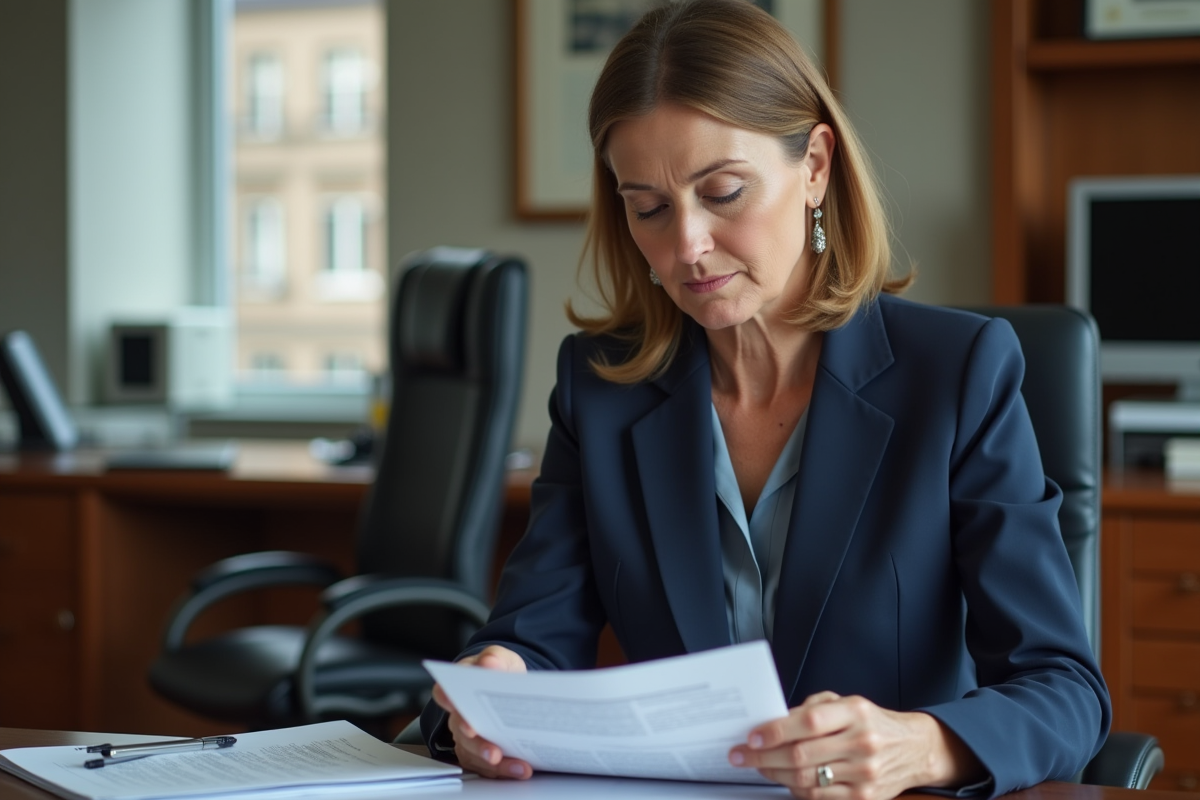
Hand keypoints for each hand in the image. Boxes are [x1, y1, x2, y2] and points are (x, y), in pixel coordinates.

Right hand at [430, 645, 532, 779]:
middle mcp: (458, 715)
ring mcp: (467, 736)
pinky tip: (522, 768)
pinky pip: (487, 766)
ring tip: (517, 765)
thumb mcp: (500, 658)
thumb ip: (494, 658)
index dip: (447, 700)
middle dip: (477, 742)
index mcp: (458, 687)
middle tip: (492, 750)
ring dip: (494, 762)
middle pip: (460, 730)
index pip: (444, 693)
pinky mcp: (478, 753)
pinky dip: (505, 770)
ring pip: (473, 753)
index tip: (457, 705)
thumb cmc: (498, 671)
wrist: (509, 685)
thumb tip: (490, 662)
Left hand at [727, 692, 983, 799]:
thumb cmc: (871, 722)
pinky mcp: (865, 798)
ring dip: (775, 775)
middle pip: (802, 755)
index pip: (809, 721)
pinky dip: (796, 790)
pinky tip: (785, 780)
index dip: (776, 730)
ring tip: (759, 766)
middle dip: (763, 757)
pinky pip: (820, 797)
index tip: (752, 736)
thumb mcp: (846, 703)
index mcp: (855, 712)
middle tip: (740, 755)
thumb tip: (773, 722)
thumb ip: (811, 709)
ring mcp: (865, 773)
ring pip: (807, 780)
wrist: (914, 749)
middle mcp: (862, 742)